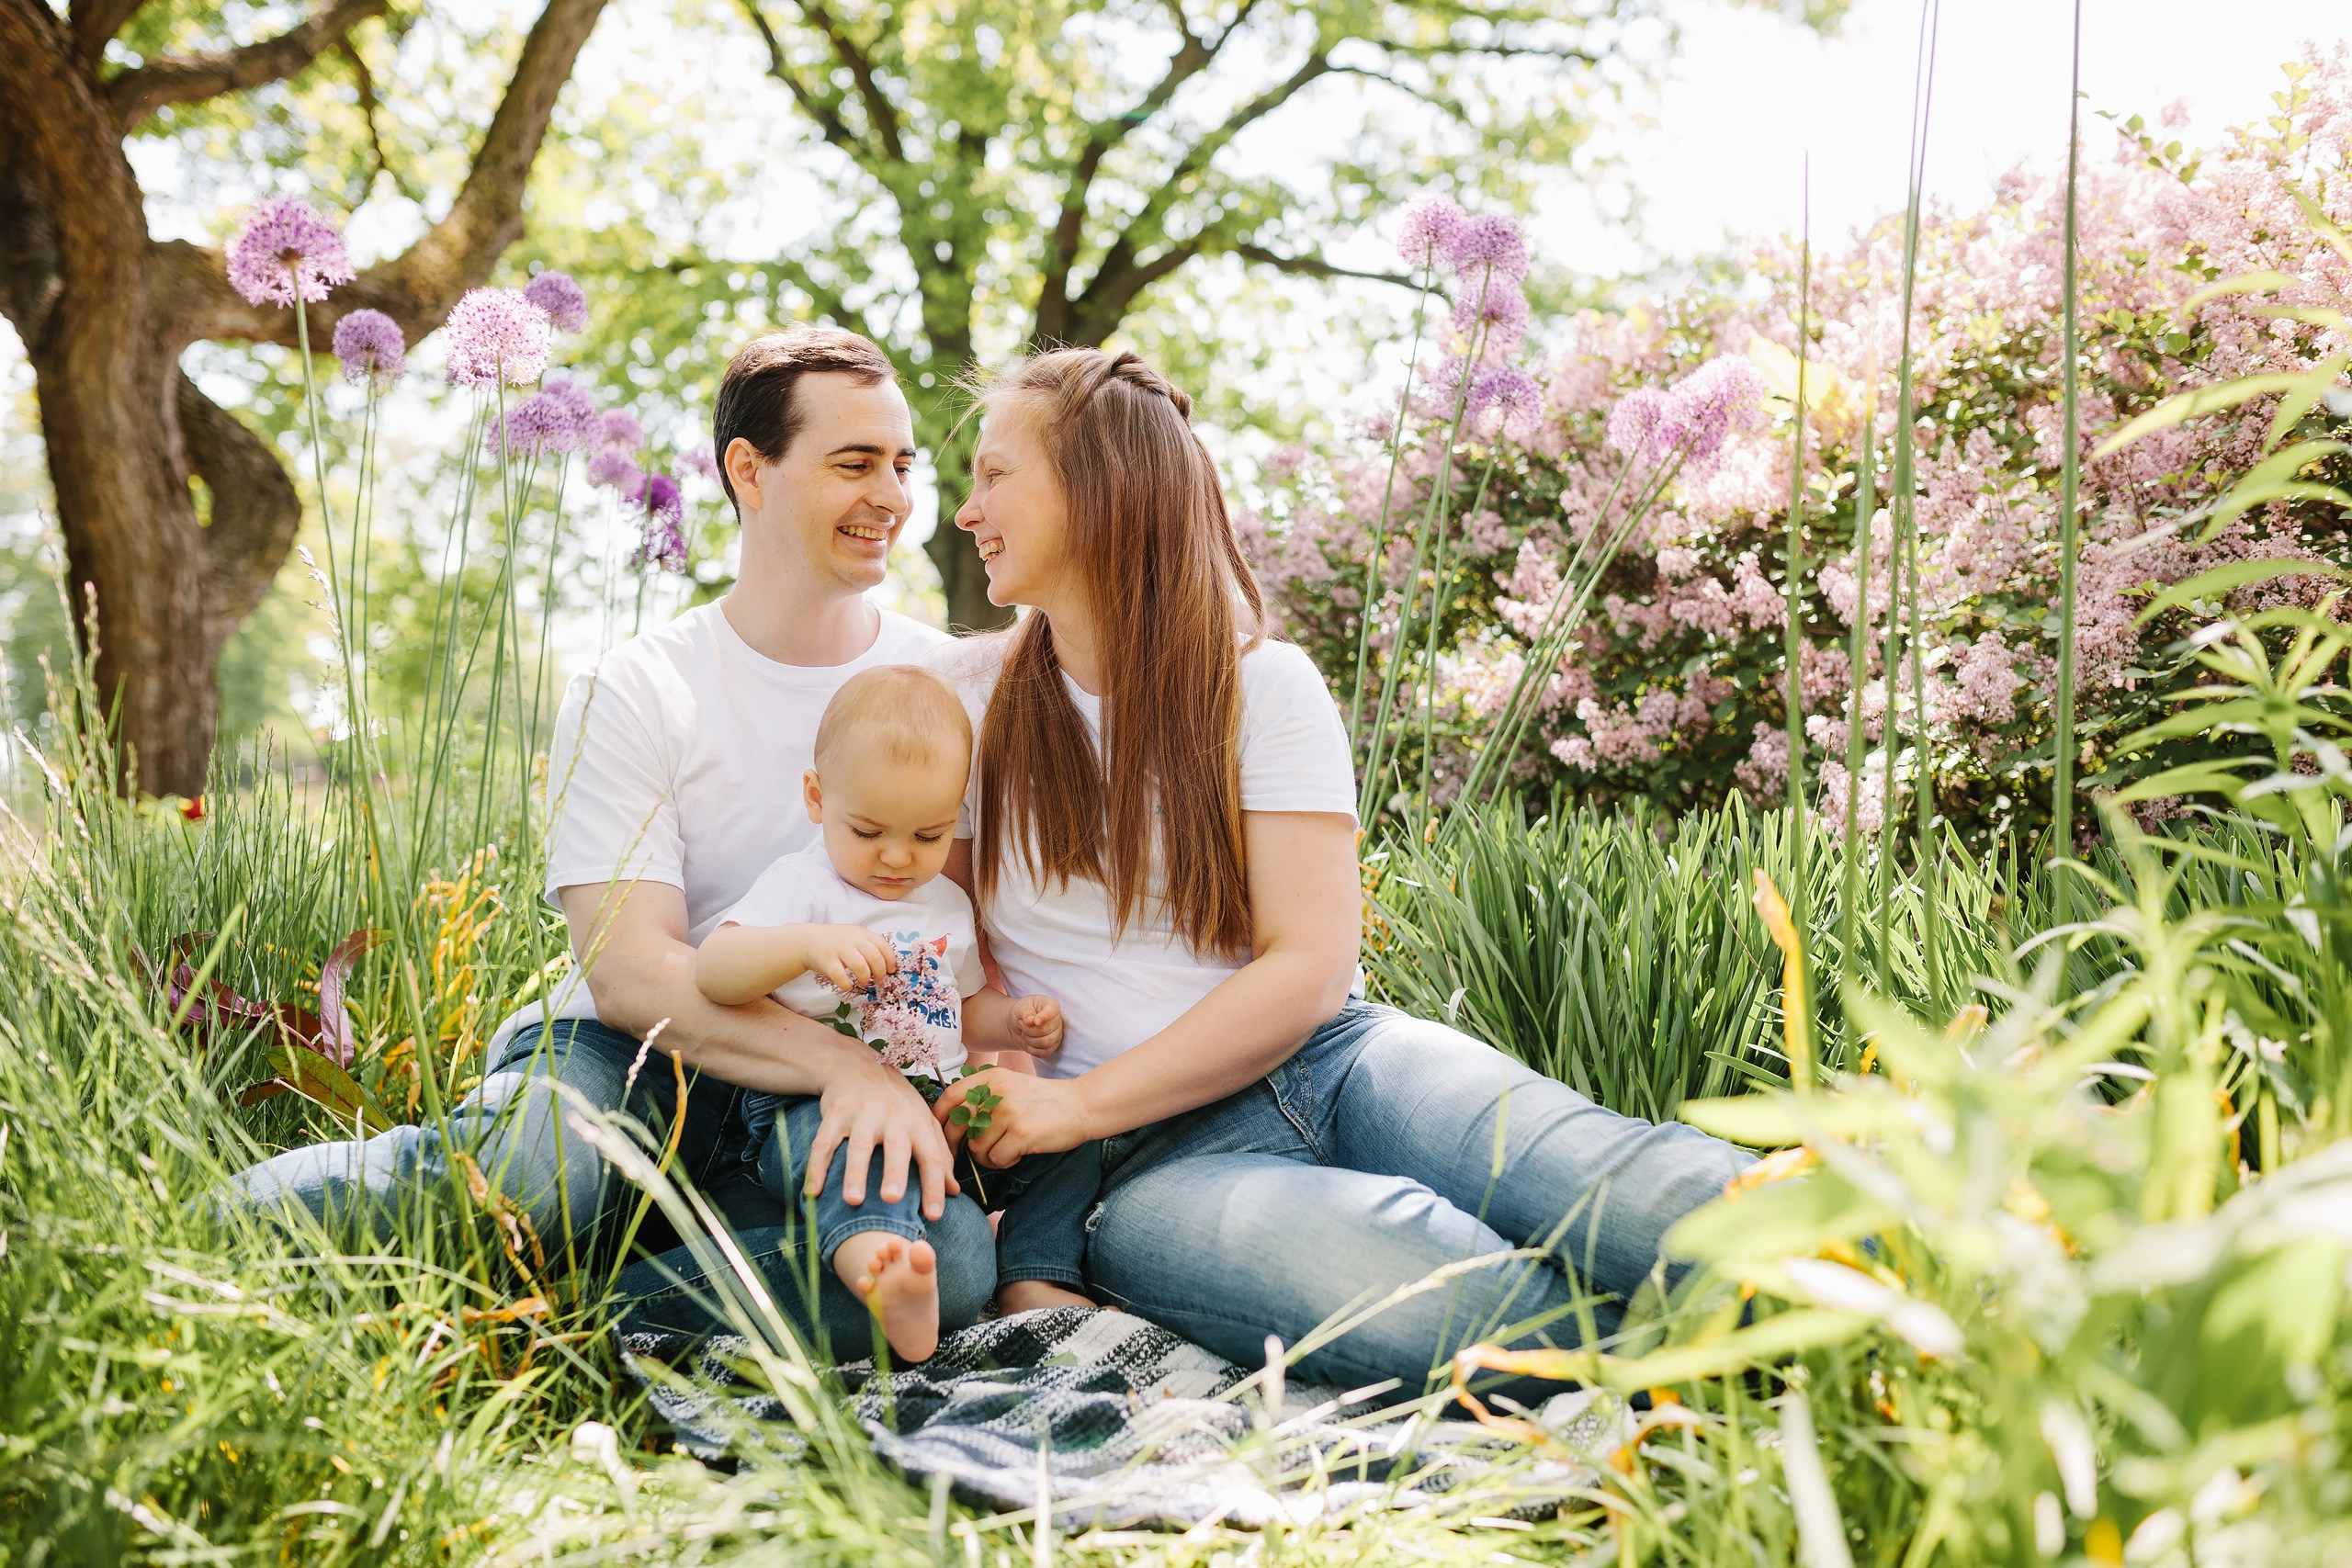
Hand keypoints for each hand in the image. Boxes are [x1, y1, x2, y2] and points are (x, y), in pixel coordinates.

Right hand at [799, 925, 898, 990]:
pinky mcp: (826, 960)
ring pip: (860, 966)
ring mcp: (839, 949)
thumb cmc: (836, 942)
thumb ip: (868, 946)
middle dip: (880, 972)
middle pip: (874, 957)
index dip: (890, 960)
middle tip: (879, 981)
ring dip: (865, 978)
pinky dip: (847, 984)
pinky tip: (848, 986)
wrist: (808, 940)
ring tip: (864, 983)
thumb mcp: (854, 937)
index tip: (891, 971)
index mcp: (861, 933)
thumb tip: (887, 965)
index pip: (883, 945)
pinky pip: (840, 976)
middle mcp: (852, 939)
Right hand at [809, 1051, 959, 1218]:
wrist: (856, 1064)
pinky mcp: (835, 1113)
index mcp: (917, 1122)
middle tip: (892, 1200)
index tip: (934, 1215)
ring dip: (856, 1173)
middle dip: (895, 1172)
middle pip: (896, 1146)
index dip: (934, 1185)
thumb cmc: (896, 1101)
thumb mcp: (922, 1120)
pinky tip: (813, 1191)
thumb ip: (939, 1155)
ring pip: (859, 1145)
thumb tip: (954, 1191)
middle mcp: (892, 1117)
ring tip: (854, 1201)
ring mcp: (862, 1114)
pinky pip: (823, 1142)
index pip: (931, 1155)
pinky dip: (817, 1166)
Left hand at [936, 1067, 1092, 1166]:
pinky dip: (1005, 1162)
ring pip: (977, 1148)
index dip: (939, 1120)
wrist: (1081, 1106)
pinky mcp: (1021, 1132)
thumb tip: (951, 1124)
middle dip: (957, 1148)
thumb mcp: (1010, 1087)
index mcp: (990, 1078)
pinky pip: (996, 1158)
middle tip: (967, 1157)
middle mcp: (996, 1091)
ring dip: (988, 1157)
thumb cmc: (1042, 1101)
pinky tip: (1018, 1153)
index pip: (950, 1098)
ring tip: (1006, 1150)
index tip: (938, 1136)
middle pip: (959, 1127)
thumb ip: (983, 1098)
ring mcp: (1009, 1111)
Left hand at [1008, 995, 1062, 1055]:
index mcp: (1052, 1006)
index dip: (1043, 1017)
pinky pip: (1044, 1053)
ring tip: (1024, 1033)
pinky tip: (1028, 1041)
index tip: (1034, 1021)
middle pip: (1045, 1030)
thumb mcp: (1021, 1008)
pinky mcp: (1053, 1047)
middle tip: (1021, 1024)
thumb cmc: (1023, 1012)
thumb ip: (1026, 1012)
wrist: (1019, 1024)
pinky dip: (1032, 1049)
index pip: (1053, 1011)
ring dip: (1029, 1040)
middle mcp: (1058, 1020)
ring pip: (1045, 1043)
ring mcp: (1057, 1035)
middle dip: (1028, 1030)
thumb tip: (1030, 1021)